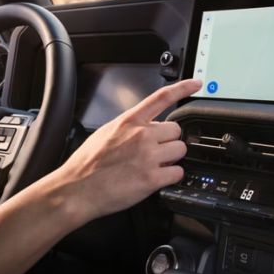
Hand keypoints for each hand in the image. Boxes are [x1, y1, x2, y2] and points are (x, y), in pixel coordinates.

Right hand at [51, 79, 201, 223]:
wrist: (77, 190)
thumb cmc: (87, 164)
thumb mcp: (105, 133)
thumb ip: (128, 126)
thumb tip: (144, 126)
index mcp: (129, 122)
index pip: (161, 97)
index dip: (183, 88)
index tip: (196, 84)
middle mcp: (141, 136)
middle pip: (176, 131)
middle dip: (169, 141)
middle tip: (156, 151)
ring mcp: (148, 156)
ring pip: (180, 151)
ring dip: (171, 159)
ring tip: (154, 166)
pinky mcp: (152, 178)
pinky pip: (178, 172)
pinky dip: (171, 177)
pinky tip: (156, 179)